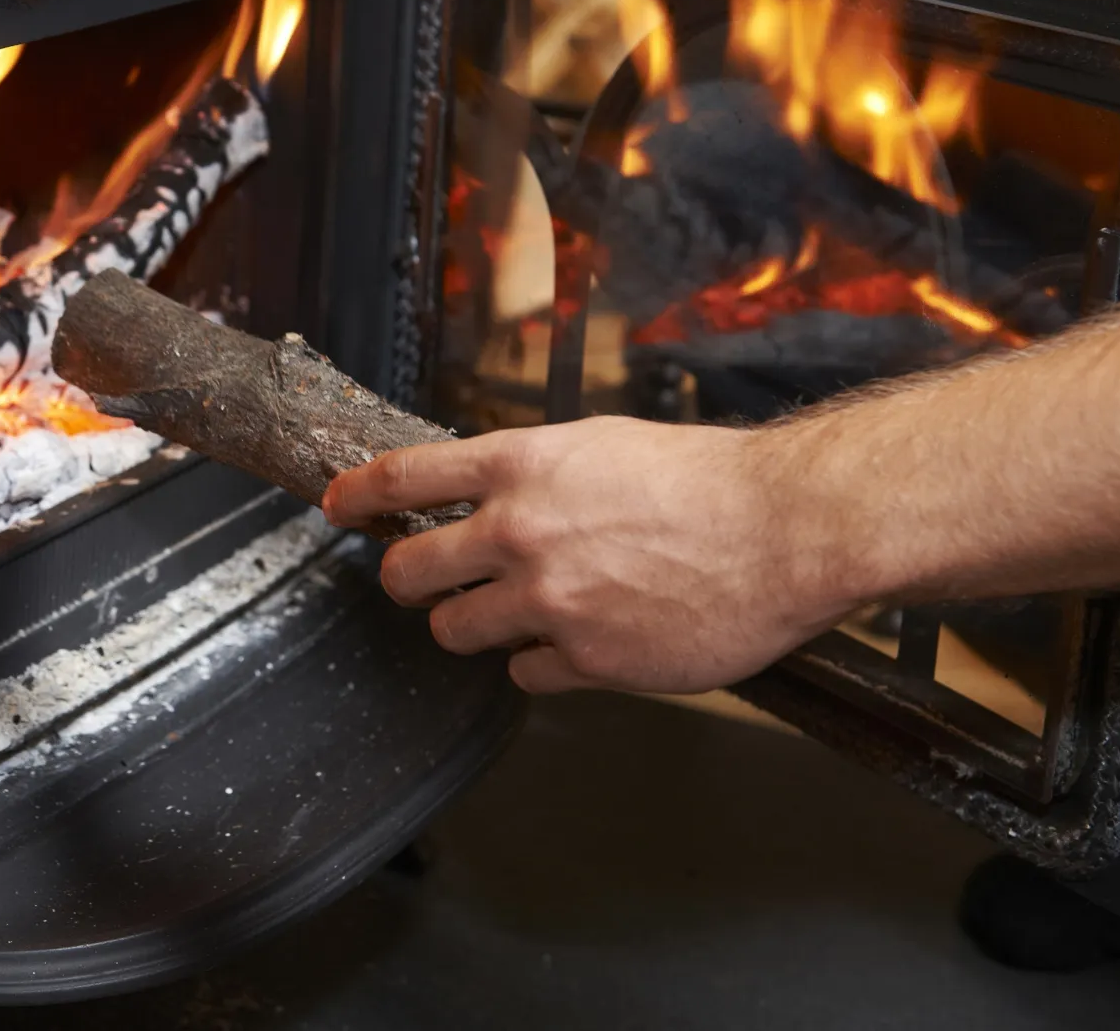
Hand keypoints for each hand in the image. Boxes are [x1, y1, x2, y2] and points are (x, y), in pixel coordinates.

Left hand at [321, 417, 864, 694]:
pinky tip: (577, 643)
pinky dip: (540, 662)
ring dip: (471, 625)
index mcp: (521, 466)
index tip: (334, 505)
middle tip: (419, 583)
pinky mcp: (587, 657)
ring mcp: (550, 600)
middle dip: (406, 580)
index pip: (402, 477)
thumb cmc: (705, 479)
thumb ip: (534, 472)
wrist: (784, 530)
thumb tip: (486, 492)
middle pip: (410, 571)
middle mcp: (520, 531)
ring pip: (457, 631)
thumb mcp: (601, 446)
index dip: (355, 494)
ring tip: (510, 614)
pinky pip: (525, 672)